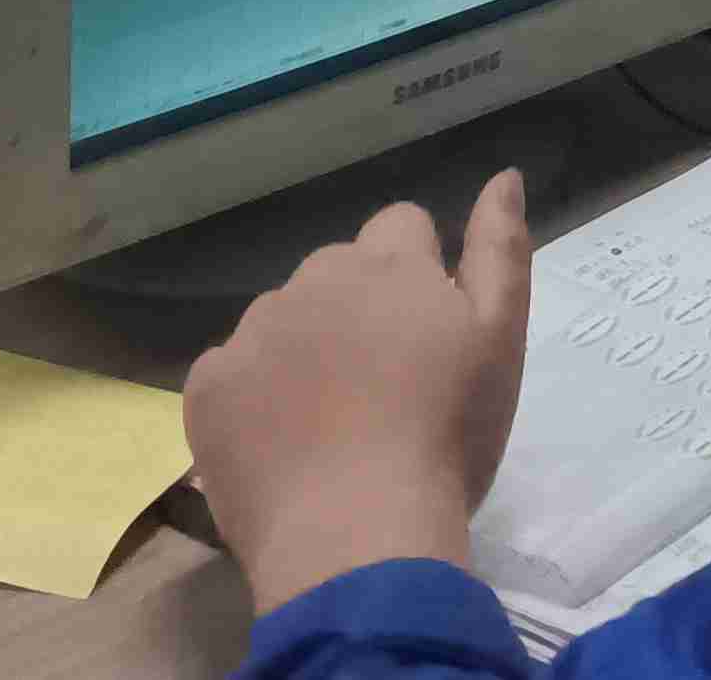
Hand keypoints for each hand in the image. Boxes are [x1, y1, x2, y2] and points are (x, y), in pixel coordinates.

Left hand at [184, 171, 534, 613]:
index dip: (418, 273)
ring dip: (304, 349)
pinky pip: (230, 370)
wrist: (356, 535)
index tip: (426, 336)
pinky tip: (279, 445)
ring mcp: (252, 332)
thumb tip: (502, 176)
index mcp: (389, 264)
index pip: (401, 226)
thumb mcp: (500, 340)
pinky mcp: (207, 387)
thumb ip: (500, 249)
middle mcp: (315, 279)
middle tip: (382, 387)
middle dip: (357, 309)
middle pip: (337, 270)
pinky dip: (252, 395)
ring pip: (282, 319)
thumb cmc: (448, 437)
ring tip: (328, 424)